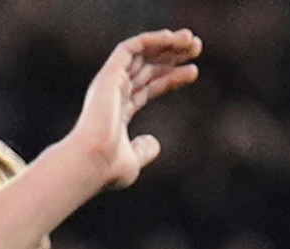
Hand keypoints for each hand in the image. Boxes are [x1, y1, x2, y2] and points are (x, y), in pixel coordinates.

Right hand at [70, 30, 199, 190]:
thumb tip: (155, 143)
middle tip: (197, 47)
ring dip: (167, 44)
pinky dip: (152, 40)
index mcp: (117, 111)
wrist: (93, 162)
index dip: (171, 78)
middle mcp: (112, 93)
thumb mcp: (133, 161)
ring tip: (192, 40)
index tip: (194, 72)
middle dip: (171, 56)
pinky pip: (132, 48)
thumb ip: (143, 151)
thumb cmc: (108, 168)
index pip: (148, 87)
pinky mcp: (110, 75)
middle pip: (147, 68)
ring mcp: (110, 83)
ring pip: (141, 54)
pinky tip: (173, 38)